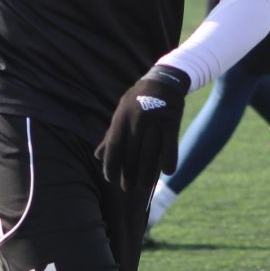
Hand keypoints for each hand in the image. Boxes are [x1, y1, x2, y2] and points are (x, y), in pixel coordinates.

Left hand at [96, 65, 187, 191]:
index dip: (111, 165)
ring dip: (147, 174)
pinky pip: (170, 145)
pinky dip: (169, 159)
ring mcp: (155, 122)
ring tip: (144, 187)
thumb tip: (97, 157)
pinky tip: (167, 172)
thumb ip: (111, 135)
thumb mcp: (121, 113)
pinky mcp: (171, 122)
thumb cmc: (138, 100)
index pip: (114, 147)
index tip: (110, 179)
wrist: (163, 81)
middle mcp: (137, 121)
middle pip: (131, 154)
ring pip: (150, 154)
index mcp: (122, 118)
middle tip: (127, 188)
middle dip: (128, 174)